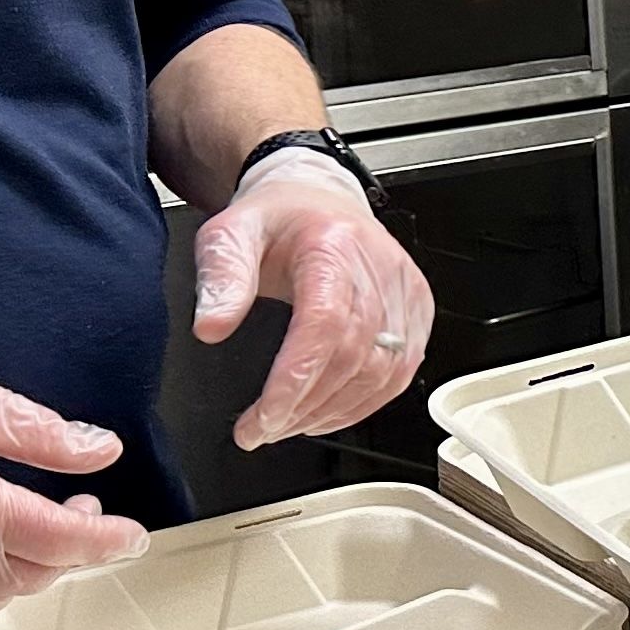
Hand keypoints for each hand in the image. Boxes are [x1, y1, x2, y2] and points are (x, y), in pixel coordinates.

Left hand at [195, 148, 433, 450]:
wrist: (318, 199)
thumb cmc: (277, 220)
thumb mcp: (229, 235)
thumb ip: (221, 279)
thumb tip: (212, 327)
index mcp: (332, 245)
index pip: (325, 323)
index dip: (297, 379)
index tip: (264, 417)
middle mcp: (379, 267)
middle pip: (355, 355)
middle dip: (306, 405)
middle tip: (262, 430)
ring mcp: (405, 290)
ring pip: (384, 371)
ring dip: (334, 410)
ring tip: (288, 424)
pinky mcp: (418, 309)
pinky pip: (402, 371)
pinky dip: (366, 402)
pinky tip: (328, 411)